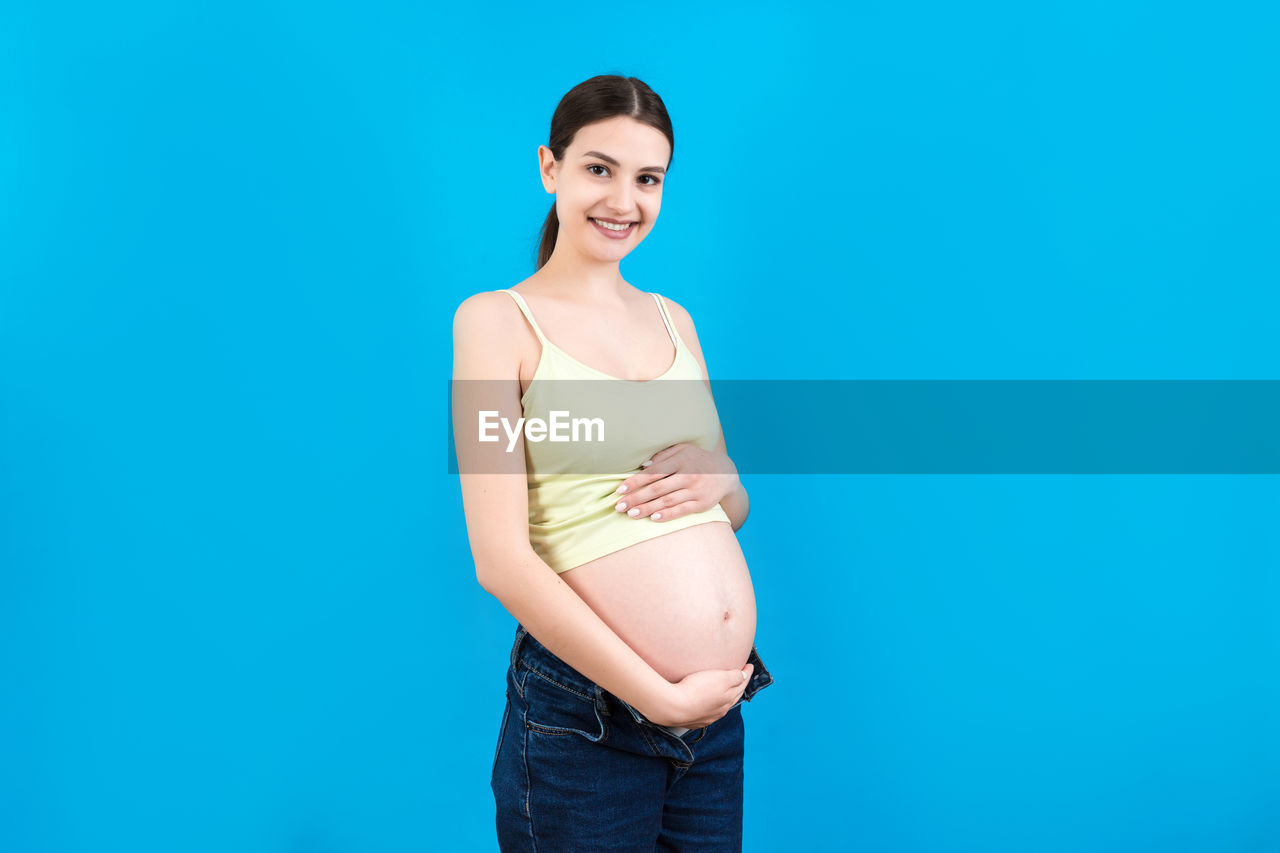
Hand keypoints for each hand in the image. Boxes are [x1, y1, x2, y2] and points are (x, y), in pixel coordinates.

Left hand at [613, 443, 739, 521]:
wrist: (726, 473)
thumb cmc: (697, 460)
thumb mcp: (683, 450)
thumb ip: (663, 456)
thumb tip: (643, 466)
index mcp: (681, 460)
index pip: (654, 472)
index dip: (636, 481)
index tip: (620, 490)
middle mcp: (689, 475)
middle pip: (658, 489)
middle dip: (637, 498)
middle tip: (619, 506)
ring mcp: (696, 490)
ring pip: (667, 501)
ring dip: (648, 509)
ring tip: (631, 514)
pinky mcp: (702, 504)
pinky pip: (682, 510)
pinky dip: (667, 515)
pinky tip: (653, 519)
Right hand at [642, 663, 753, 728]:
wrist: (674, 708)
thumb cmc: (696, 690)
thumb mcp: (719, 678)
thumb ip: (734, 677)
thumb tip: (744, 675)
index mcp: (728, 699)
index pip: (741, 684)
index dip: (746, 674)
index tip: (749, 665)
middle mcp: (720, 710)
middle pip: (733, 696)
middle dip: (739, 686)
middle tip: (741, 675)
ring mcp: (707, 717)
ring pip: (721, 706)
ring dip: (725, 697)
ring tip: (725, 690)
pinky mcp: (694, 721)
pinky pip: (708, 713)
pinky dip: (712, 706)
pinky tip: (708, 704)